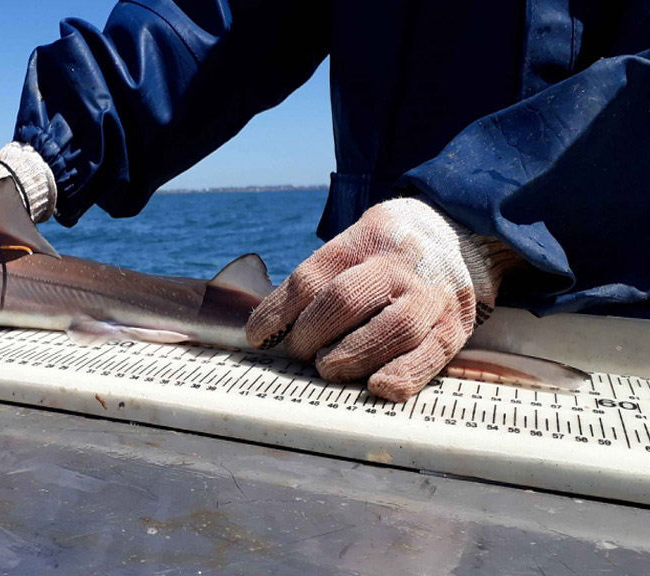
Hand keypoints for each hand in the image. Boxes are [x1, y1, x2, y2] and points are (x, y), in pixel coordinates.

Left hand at [246, 198, 514, 401]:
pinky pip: (431, 355)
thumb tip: (269, 330)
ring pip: (392, 327)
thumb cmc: (389, 250)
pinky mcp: (455, 326)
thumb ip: (320, 279)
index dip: (278, 311)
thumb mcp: (355, 242)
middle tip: (298, 352)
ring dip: (351, 355)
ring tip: (328, 368)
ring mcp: (431, 296)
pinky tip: (378, 387)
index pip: (311, 277)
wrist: (462, 231)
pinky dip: (404, 375)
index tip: (258, 336)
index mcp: (365, 239)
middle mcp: (399, 266)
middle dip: (312, 333)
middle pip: (346, 299)